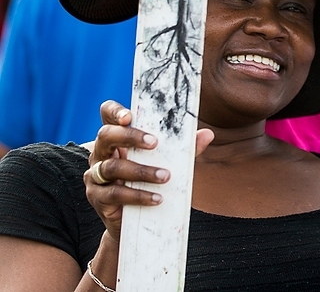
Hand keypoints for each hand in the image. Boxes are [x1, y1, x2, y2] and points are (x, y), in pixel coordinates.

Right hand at [84, 100, 213, 242]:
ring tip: (165, 176)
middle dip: (129, 136)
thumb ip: (185, 148)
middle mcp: (101, 153)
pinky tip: (157, 198)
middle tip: (154, 143)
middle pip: (106, 136)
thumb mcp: (169, 162)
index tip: (130, 116)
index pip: (107, 116)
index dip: (114, 112)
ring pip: (112, 167)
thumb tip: (208, 134)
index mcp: (117, 139)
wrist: (136, 223)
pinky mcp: (97, 198)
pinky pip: (115, 193)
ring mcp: (95, 176)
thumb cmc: (151, 183)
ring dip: (141, 171)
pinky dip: (137, 195)